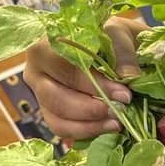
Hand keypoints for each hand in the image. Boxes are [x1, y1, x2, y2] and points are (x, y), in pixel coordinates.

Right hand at [22, 16, 144, 139]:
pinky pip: (62, 129)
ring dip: (90, 125)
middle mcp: (36, 71)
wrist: (108, 41)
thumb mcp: (117, 33)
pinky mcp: (49, 110)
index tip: (123, 94)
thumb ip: (122, 54)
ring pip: (58, 119)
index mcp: (45, 46)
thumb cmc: (107, 35)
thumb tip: (128, 78)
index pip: (66, 71)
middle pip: (57, 99)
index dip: (95, 86)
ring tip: (116, 122)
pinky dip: (86, 131)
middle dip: (91, 110)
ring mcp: (40, 94)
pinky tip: (107, 126)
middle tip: (120, 111)